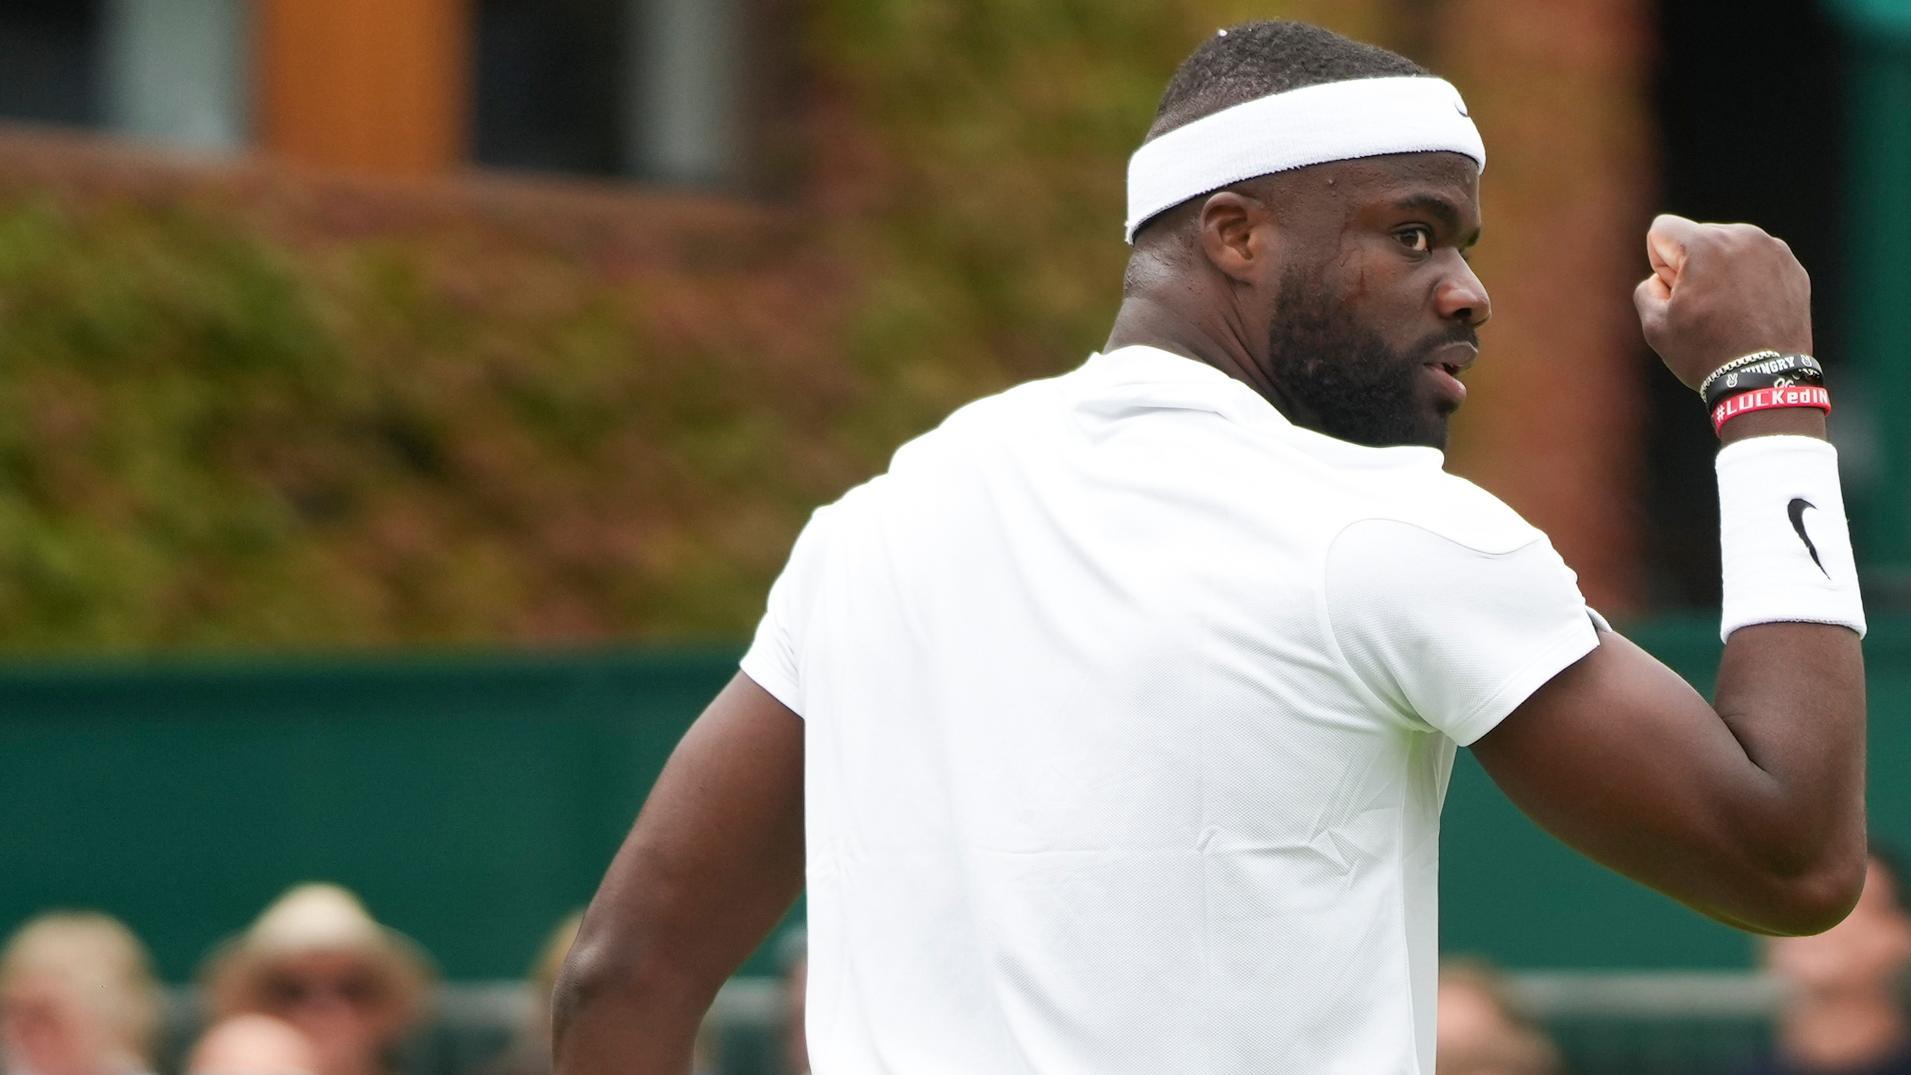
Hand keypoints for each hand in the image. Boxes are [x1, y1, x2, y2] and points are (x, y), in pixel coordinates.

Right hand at [1632, 213, 1812, 391]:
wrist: (1765, 379)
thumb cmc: (1706, 353)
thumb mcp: (1655, 326)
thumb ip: (1646, 289)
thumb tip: (1662, 280)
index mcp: (1705, 244)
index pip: (1662, 230)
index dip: (1658, 264)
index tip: (1676, 293)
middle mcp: (1742, 235)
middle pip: (1697, 236)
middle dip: (1691, 266)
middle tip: (1702, 308)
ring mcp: (1773, 249)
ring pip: (1728, 248)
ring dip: (1720, 271)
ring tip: (1728, 312)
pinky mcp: (1793, 267)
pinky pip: (1757, 262)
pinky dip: (1748, 281)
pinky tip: (1749, 312)